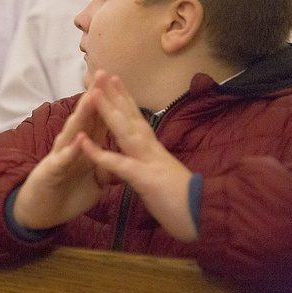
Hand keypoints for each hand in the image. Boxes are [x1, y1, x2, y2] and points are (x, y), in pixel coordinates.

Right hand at [13, 87, 111, 229]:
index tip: (118, 81)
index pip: (98, 119)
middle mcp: (71, 146)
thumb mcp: (94, 181)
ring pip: (73, 132)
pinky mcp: (52, 171)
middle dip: (94, 96)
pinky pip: (63, 159)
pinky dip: (72, 149)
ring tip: (91, 96)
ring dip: (82, 115)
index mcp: (85, 147)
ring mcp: (60, 156)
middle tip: (102, 74)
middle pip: (85, 118)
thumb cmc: (66, 193)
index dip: (108, 101)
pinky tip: (79, 137)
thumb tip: (123, 159)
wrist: (41, 213)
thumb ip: (106, 167)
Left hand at [79, 71, 196, 240]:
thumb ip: (153, 167)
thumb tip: (147, 161)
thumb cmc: (188, 204)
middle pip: (131, 117)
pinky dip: (100, 154)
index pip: (138, 120)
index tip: (114, 81)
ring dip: (109, 112)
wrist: (207, 219)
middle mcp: (153, 151)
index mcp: (156, 151)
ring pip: (126, 131)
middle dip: (116, 95)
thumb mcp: (164, 181)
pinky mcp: (145, 180)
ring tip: (94, 93)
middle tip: (101, 73)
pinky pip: (119, 165)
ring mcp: (150, 162)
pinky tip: (84, 142)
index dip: (126, 101)